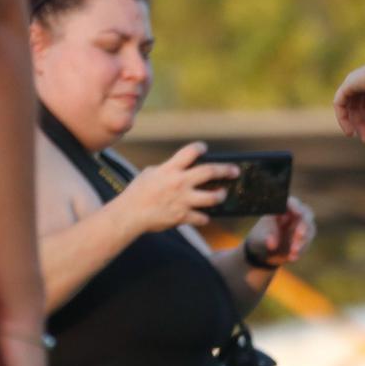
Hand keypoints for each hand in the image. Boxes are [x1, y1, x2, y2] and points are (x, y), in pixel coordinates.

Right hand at [116, 141, 236, 230]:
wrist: (129, 214)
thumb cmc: (137, 193)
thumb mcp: (150, 173)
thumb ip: (168, 169)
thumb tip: (180, 168)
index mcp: (170, 169)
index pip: (190, 152)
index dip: (200, 148)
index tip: (204, 148)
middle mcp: (179, 182)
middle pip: (209, 172)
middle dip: (225, 170)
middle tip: (234, 171)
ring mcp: (182, 200)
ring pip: (212, 197)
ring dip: (220, 195)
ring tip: (222, 194)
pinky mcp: (182, 216)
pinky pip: (201, 218)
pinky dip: (203, 217)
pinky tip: (204, 216)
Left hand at [246, 195, 315, 266]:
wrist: (263, 253)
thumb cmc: (260, 239)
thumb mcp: (259, 238)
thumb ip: (266, 238)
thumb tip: (272, 243)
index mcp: (282, 208)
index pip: (292, 202)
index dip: (296, 206)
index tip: (298, 212)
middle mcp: (295, 215)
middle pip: (306, 214)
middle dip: (304, 225)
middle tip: (299, 235)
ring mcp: (302, 228)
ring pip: (309, 230)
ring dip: (302, 241)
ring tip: (293, 252)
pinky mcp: (305, 240)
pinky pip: (306, 244)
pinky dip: (300, 250)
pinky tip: (291, 257)